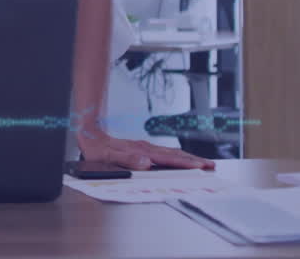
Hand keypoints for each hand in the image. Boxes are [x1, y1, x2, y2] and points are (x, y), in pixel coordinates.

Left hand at [76, 128, 214, 170]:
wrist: (89, 131)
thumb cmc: (97, 147)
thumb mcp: (108, 156)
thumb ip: (127, 160)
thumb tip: (146, 163)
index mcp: (141, 152)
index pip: (169, 159)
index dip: (186, 164)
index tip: (202, 167)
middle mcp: (145, 148)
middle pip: (174, 155)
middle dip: (194, 161)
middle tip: (211, 166)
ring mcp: (144, 147)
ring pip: (170, 153)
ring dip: (187, 158)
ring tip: (202, 163)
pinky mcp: (141, 148)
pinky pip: (163, 153)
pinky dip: (176, 156)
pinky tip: (179, 158)